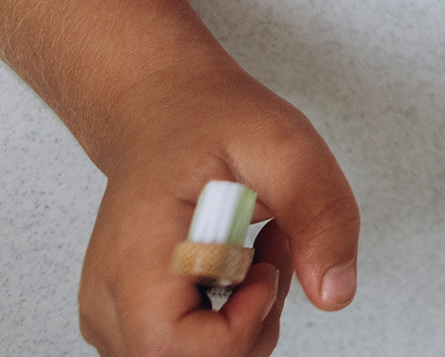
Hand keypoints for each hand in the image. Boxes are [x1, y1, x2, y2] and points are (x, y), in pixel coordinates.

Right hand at [70, 62, 356, 355]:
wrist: (163, 111)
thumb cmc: (208, 122)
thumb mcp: (285, 144)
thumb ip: (319, 213)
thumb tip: (335, 291)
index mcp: (135, 257)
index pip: (172, 348)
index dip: (238, 327)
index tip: (264, 268)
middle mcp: (109, 300)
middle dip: (251, 325)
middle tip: (270, 251)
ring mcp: (113, 316)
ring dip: (242, 325)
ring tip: (254, 251)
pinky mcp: (130, 320)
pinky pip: (187, 351)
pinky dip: (227, 324)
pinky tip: (235, 269)